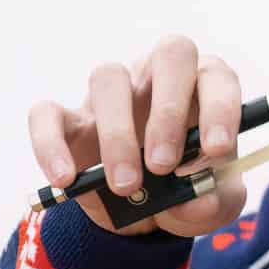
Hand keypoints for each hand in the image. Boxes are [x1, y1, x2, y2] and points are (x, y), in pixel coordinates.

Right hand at [26, 35, 247, 236]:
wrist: (144, 214)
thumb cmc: (186, 189)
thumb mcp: (210, 205)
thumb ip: (214, 202)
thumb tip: (200, 199)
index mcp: (202, 87)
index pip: (216, 76)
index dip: (220, 108)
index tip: (216, 150)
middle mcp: (158, 77)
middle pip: (170, 54)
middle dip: (168, 110)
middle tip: (163, 165)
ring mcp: (112, 94)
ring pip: (108, 77)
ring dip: (117, 134)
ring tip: (126, 186)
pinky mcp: (68, 121)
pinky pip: (47, 113)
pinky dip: (51, 144)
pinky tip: (65, 180)